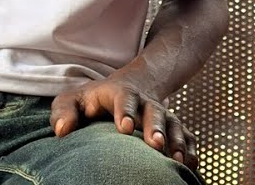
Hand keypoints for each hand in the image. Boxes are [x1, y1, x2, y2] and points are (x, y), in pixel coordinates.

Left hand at [49, 72, 197, 168]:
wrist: (129, 87)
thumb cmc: (93, 101)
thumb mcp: (73, 100)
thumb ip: (63, 112)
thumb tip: (62, 131)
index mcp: (120, 94)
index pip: (124, 99)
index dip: (125, 112)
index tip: (125, 128)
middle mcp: (145, 102)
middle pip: (154, 111)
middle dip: (155, 127)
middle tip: (155, 144)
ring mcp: (162, 114)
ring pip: (173, 124)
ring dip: (177, 140)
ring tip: (178, 160)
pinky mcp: (172, 126)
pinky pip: (186, 135)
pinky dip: (191, 149)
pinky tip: (191, 166)